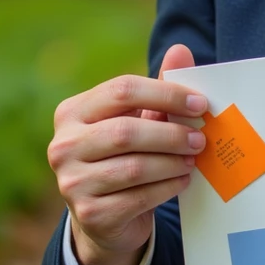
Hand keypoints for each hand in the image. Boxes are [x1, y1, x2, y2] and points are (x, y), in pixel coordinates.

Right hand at [48, 44, 206, 264]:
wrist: (106, 215)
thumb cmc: (126, 155)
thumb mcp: (140, 119)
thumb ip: (159, 88)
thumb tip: (180, 50)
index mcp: (73, 112)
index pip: (122, 90)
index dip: (166, 94)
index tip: (200, 105)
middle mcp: (64, 145)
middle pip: (126, 131)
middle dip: (171, 134)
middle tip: (201, 138)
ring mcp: (72, 182)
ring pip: (133, 167)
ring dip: (172, 163)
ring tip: (192, 160)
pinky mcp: (89, 214)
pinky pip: (138, 197)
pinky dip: (167, 188)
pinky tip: (181, 181)